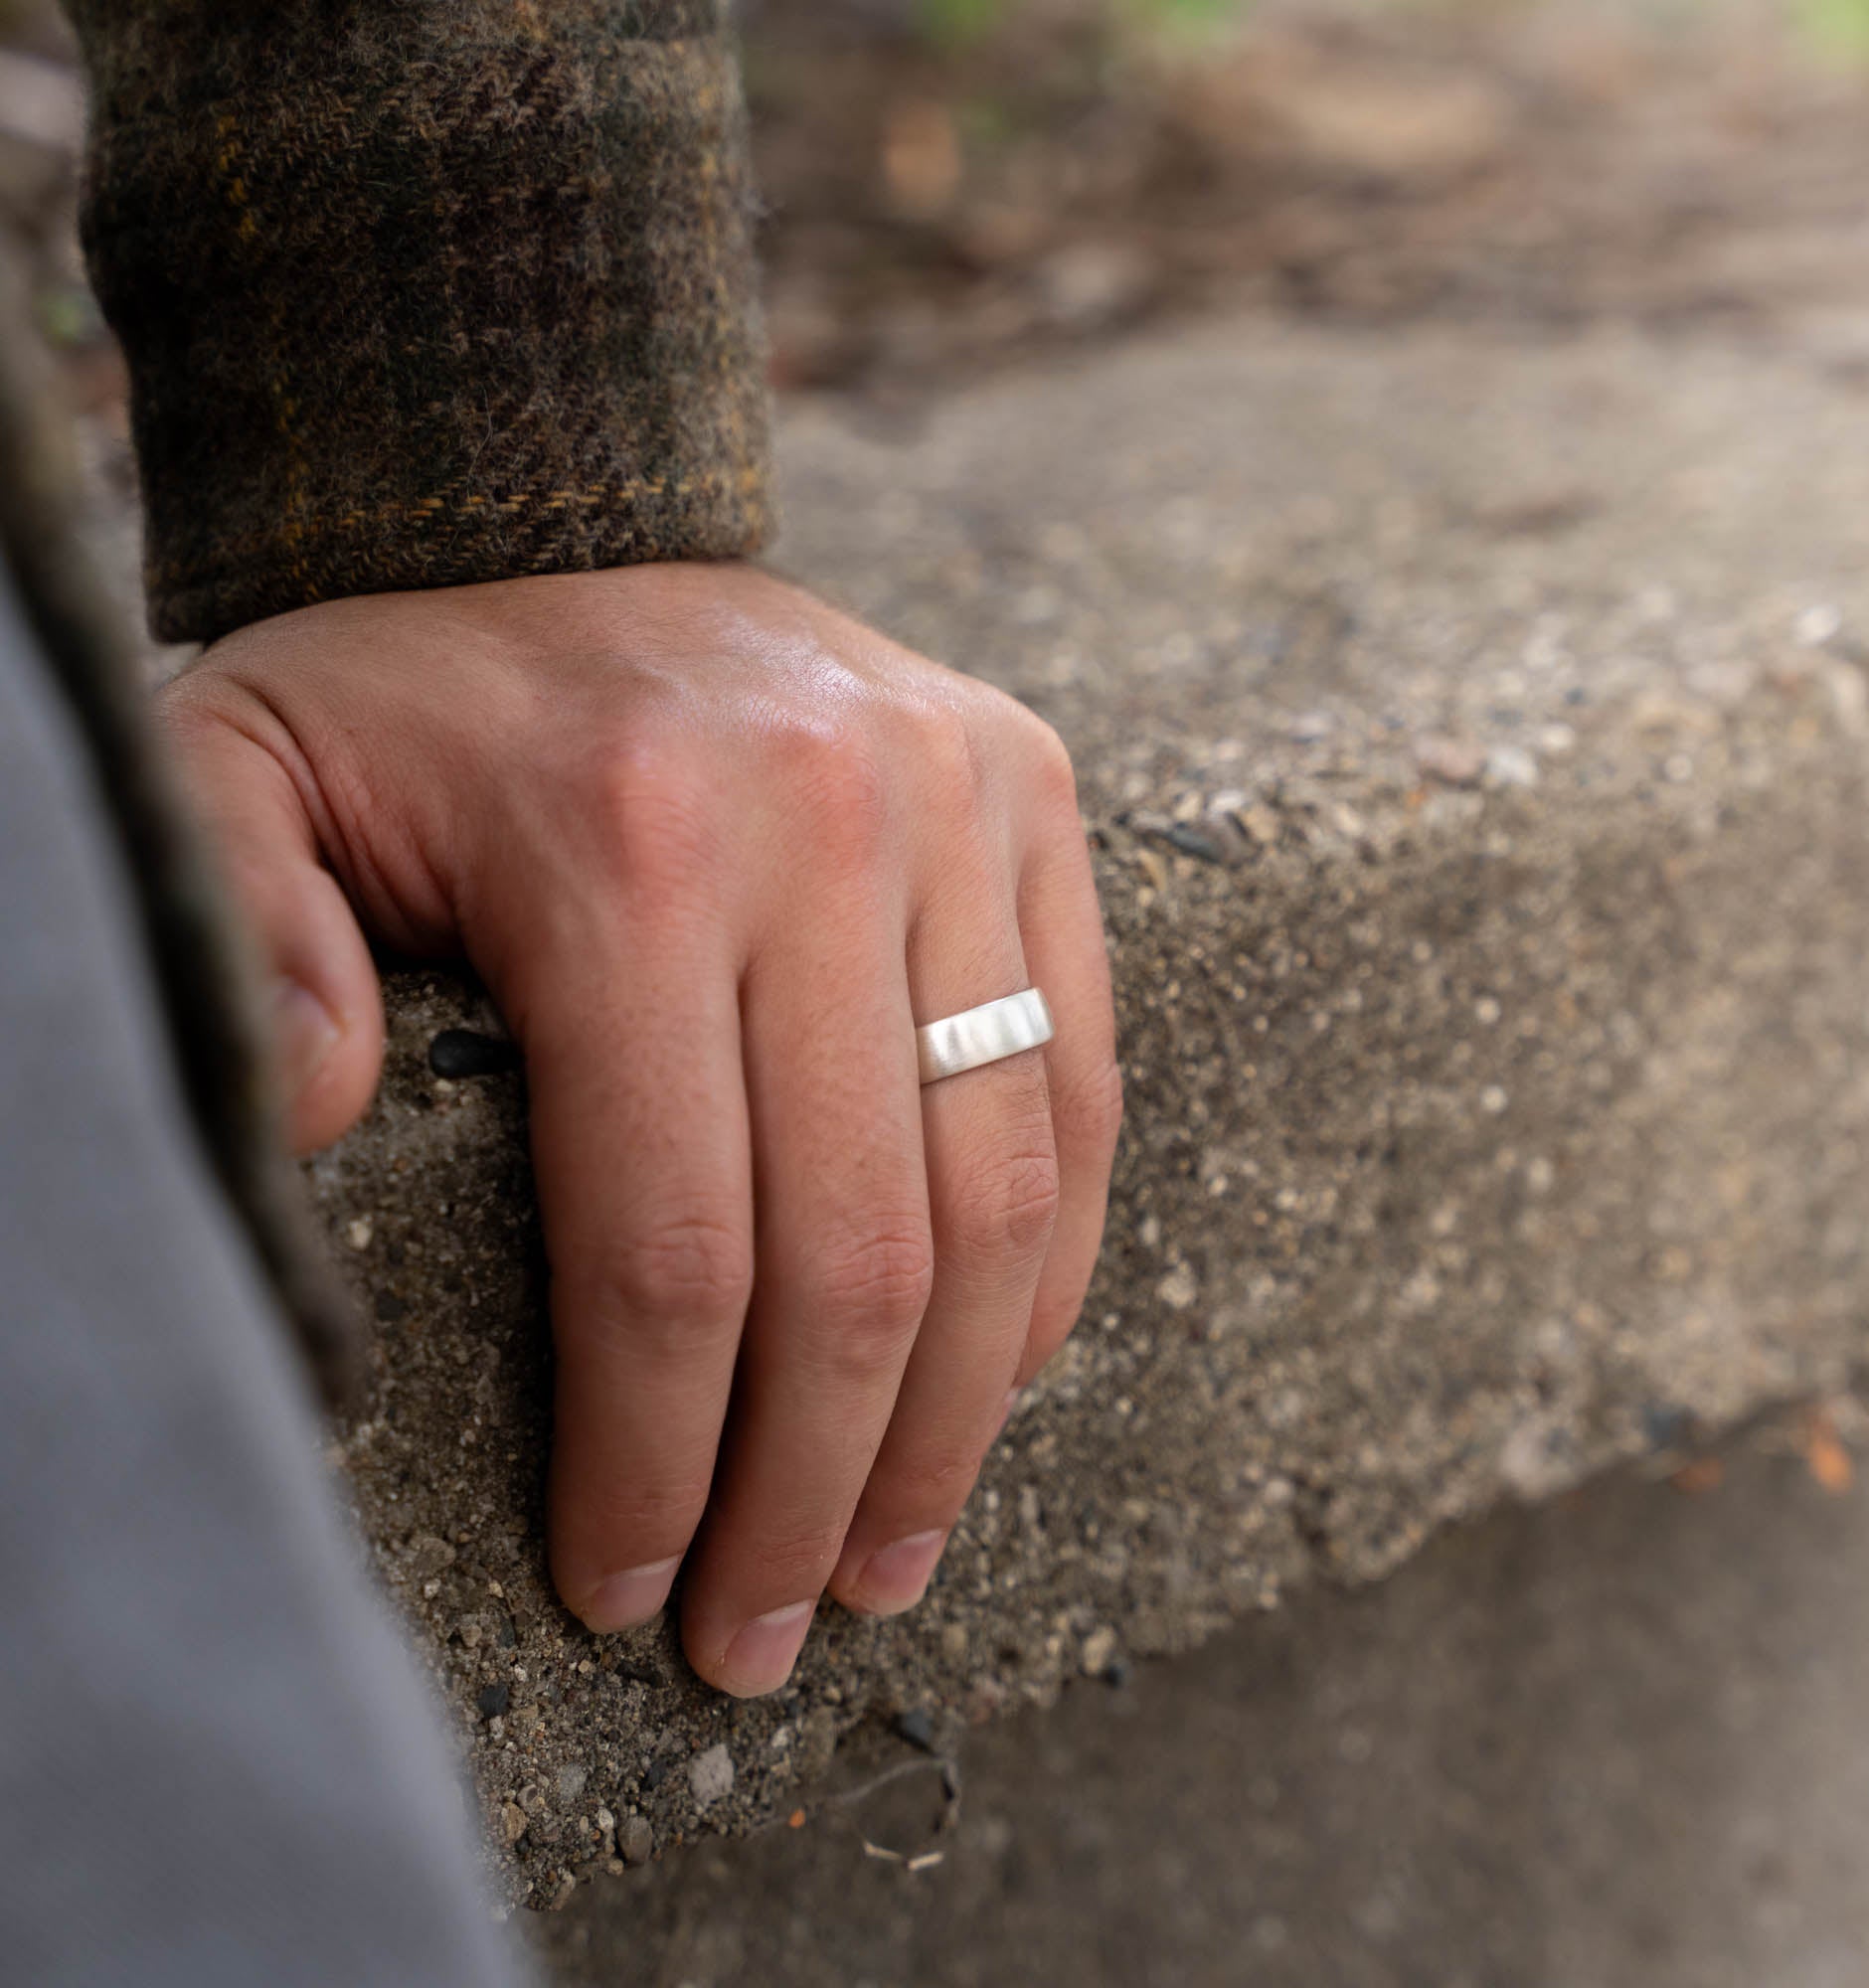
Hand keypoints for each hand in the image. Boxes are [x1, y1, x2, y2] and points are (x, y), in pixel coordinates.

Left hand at [159, 563, 1119, 1695]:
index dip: (656, 1458)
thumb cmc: (414, 704)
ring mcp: (961, 808)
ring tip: (892, 1561)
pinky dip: (1048, 1272)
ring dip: (952, 1421)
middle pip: (854, 1254)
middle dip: (815, 1491)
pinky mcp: (1040, 808)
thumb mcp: (247, 772)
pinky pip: (1085, 1090)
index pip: (667, 1243)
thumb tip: (316, 1116)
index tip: (627, 1588)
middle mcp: (826, 822)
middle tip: (770, 1631)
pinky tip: (988, 1386)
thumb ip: (243, 935)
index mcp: (623, 844)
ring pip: (1002, 1196)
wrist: (581, 518)